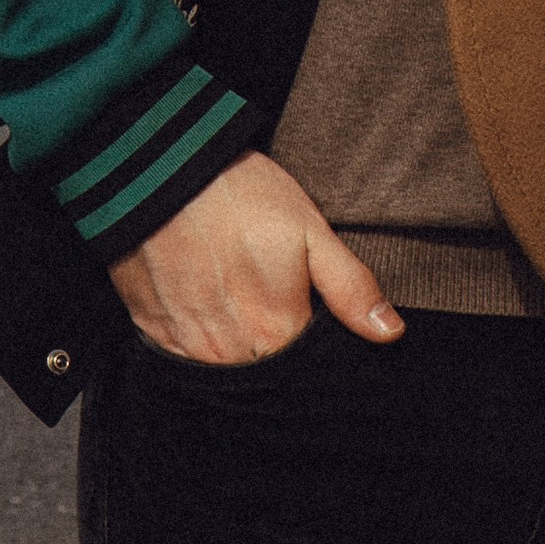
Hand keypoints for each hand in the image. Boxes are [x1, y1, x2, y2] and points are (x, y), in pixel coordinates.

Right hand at [108, 149, 402, 364]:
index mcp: (276, 331)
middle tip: (270, 302)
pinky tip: (205, 309)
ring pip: (225, 372)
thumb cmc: (238, 194)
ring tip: (238, 304)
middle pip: (264, 374)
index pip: (306, 369)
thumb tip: (391, 334)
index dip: (312, 347)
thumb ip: (349, 286)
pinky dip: (198, 345)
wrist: (158, 169)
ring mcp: (188, 347)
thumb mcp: (308, 228)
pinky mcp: (153, 334)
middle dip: (274, 353)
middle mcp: (231, 353)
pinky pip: (185, 361)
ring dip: (238, 352)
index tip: (306, 315)